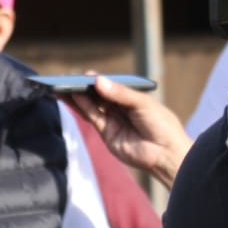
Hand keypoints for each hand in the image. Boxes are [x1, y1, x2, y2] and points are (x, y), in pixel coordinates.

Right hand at [65, 75, 192, 188]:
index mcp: (131, 95)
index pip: (111, 84)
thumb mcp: (142, 103)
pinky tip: (73, 97)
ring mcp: (112, 119)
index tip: (84, 74)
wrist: (165, 153)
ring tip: (62, 86)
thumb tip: (98, 81)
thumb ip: (120, 93)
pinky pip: (91, 116)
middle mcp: (120, 106)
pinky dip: (81, 106)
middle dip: (83, 86)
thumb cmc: (161, 124)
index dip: (97, 79)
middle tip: (66, 78)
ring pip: (91, 104)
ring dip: (77, 96)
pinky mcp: (106, 132)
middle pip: (97, 94)